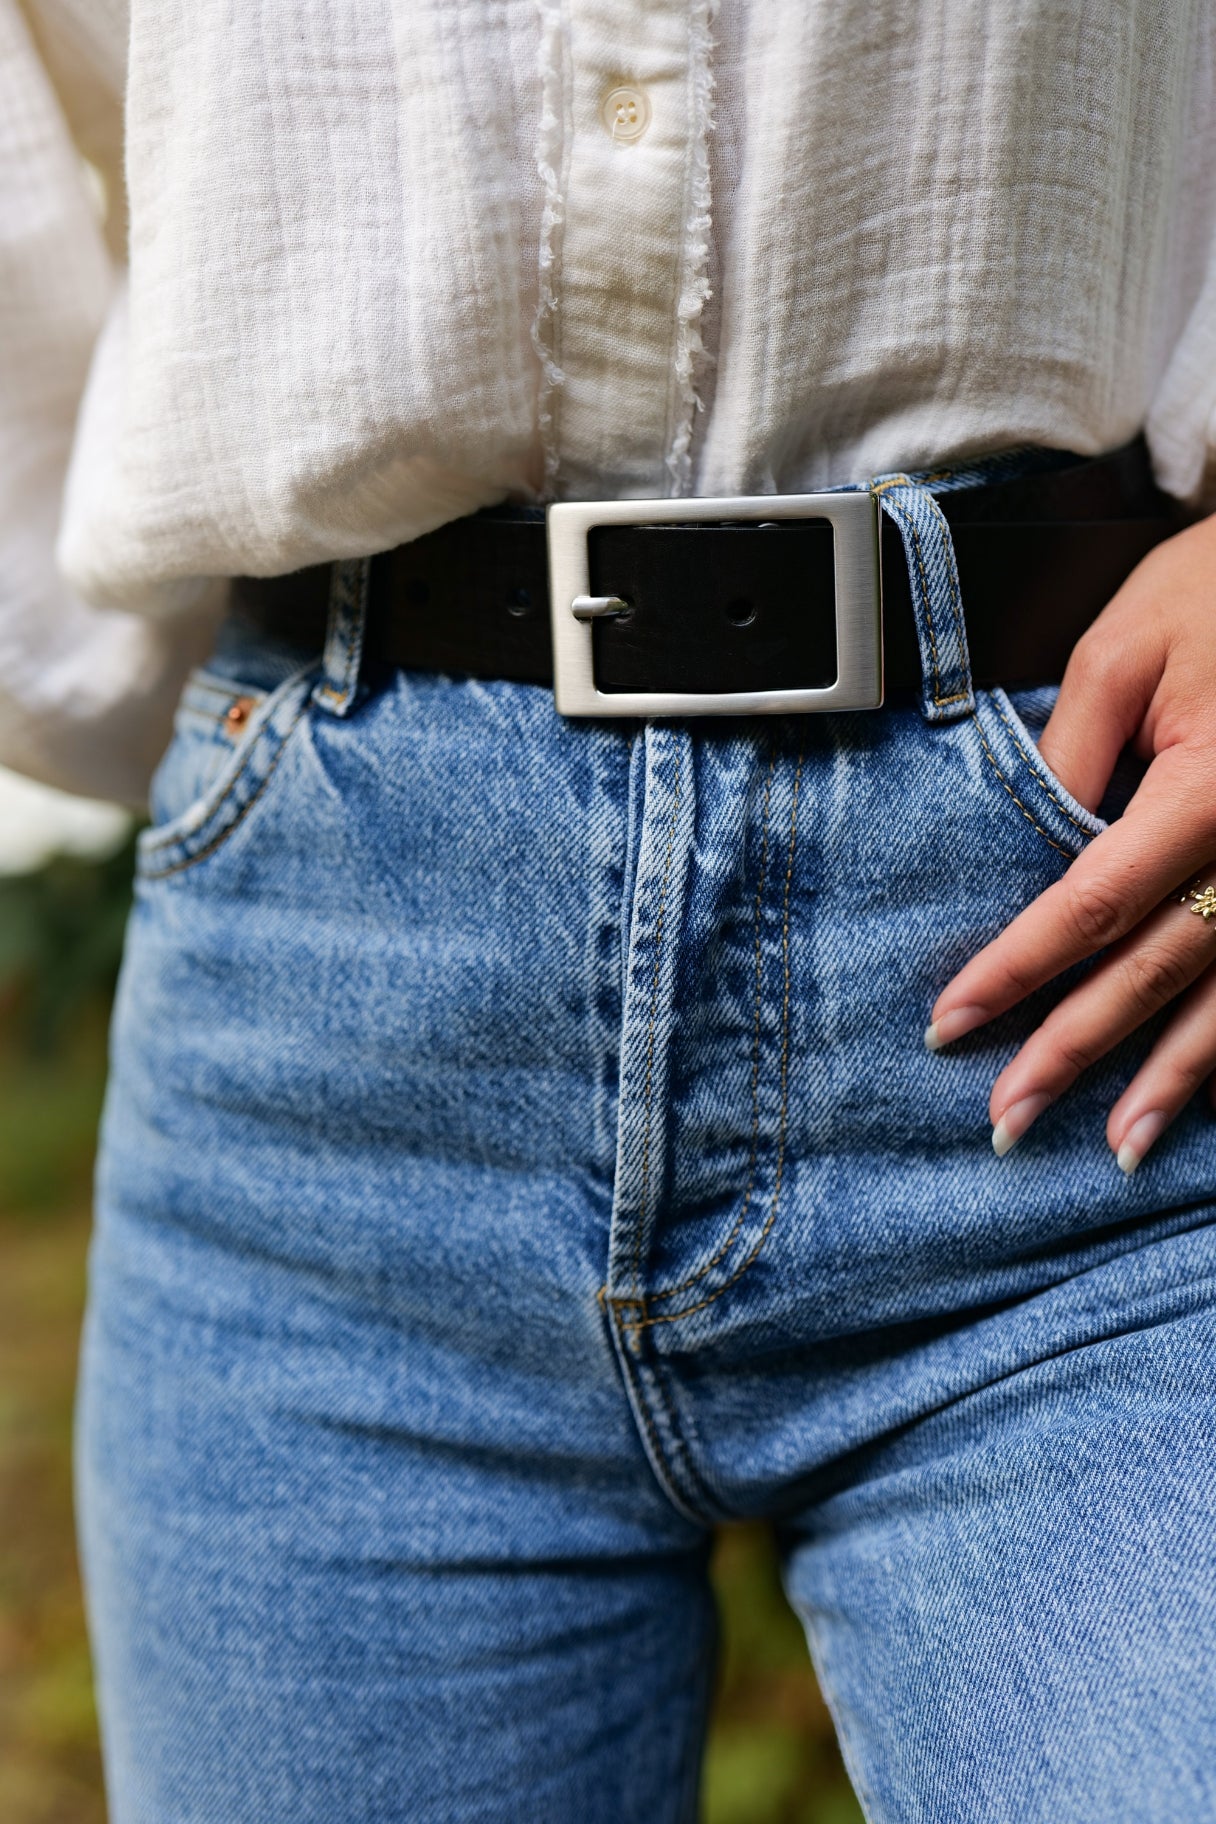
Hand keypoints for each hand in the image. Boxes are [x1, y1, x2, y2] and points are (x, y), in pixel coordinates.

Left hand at [925, 509, 1215, 1171]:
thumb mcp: (1122, 651)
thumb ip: (1070, 754)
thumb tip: (1026, 846)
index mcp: (1208, 789)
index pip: (1091, 905)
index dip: (1018, 972)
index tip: (952, 1025)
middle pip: (1158, 971)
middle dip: (1079, 1052)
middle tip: (1007, 1121)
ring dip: (1174, 1079)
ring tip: (1116, 1147)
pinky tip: (1203, 1092)